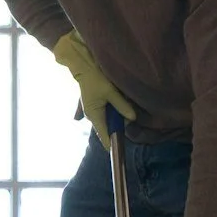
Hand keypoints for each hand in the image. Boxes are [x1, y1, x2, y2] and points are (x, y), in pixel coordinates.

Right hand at [54, 30, 135, 148]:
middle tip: (128, 113)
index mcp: (94, 115)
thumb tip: (133, 118)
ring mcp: (93, 110)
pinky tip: (117, 103)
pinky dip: (113, 110)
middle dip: (119, 123)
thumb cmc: (95, 78)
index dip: (113, 144)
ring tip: (122, 103)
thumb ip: (122, 106)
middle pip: (109, 127)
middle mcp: (92, 115)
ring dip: (117, 114)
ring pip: (109, 119)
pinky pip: (106, 112)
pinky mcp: (95, 103)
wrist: (83, 65)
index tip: (120, 151)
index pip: (104, 136)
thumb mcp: (111, 92)